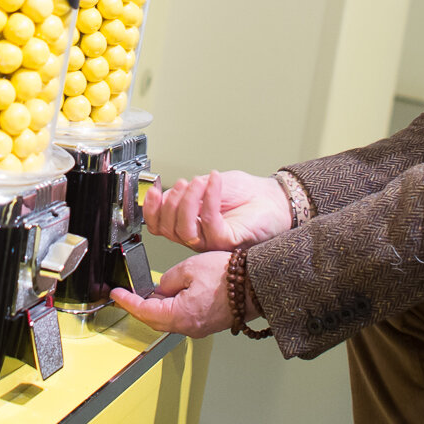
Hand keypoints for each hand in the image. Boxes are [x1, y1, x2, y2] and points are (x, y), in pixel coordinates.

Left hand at [111, 252, 234, 336]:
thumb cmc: (229, 277)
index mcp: (180, 315)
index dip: (127, 302)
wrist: (256, 285)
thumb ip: (169, 279)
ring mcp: (199, 327)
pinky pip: (183, 318)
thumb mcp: (190, 268)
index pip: (144, 311)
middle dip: (140, 306)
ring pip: (169, 320)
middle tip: (129, 293)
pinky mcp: (208, 323)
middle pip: (155, 320)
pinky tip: (173, 294)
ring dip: (157, 307)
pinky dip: (173, 308)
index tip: (117, 295)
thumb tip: (162, 287)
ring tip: (152, 290)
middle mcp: (189, 327)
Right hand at [142, 169, 290, 251]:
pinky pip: (209, 223)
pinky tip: (214, 181)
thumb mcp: (206, 187)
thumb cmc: (245, 194)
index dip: (150, 210)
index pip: (159, 226)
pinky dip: (209, 198)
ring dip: (188, 200)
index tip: (151, 191)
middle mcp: (197, 236)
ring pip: (184, 230)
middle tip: (186, 183)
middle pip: (168, 229)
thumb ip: (184, 193)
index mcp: (189, 223)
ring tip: (200, 181)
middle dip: (172, 202)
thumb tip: (162, 193)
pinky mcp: (226, 241)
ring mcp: (211, 241)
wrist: (273, 198)